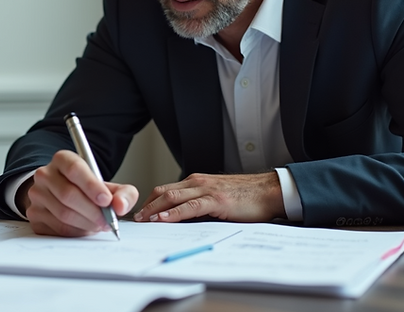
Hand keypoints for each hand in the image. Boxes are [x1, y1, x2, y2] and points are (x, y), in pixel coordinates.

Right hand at [23, 149, 137, 236]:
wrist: (63, 197)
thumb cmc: (88, 191)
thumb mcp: (108, 187)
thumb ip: (123, 194)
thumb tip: (120, 206)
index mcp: (63, 159)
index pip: (74, 169)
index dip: (91, 185)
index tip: (106, 200)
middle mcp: (45, 174)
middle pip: (68, 194)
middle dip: (92, 211)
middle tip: (107, 221)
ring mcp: (36, 195)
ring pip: (63, 214)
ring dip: (86, 224)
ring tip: (98, 225)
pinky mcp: (34, 215)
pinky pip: (56, 228)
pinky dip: (75, 232)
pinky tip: (84, 228)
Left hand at [133, 171, 284, 222]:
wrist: (268, 191)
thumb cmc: (246, 197)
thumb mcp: (216, 198)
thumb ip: (200, 205)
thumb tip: (182, 220)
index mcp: (196, 182)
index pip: (166, 190)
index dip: (150, 202)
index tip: (140, 214)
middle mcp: (197, 182)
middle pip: (163, 192)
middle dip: (146, 206)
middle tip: (135, 219)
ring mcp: (206, 190)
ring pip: (172, 197)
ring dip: (155, 209)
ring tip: (143, 221)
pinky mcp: (216, 200)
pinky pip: (190, 206)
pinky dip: (174, 213)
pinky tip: (164, 219)